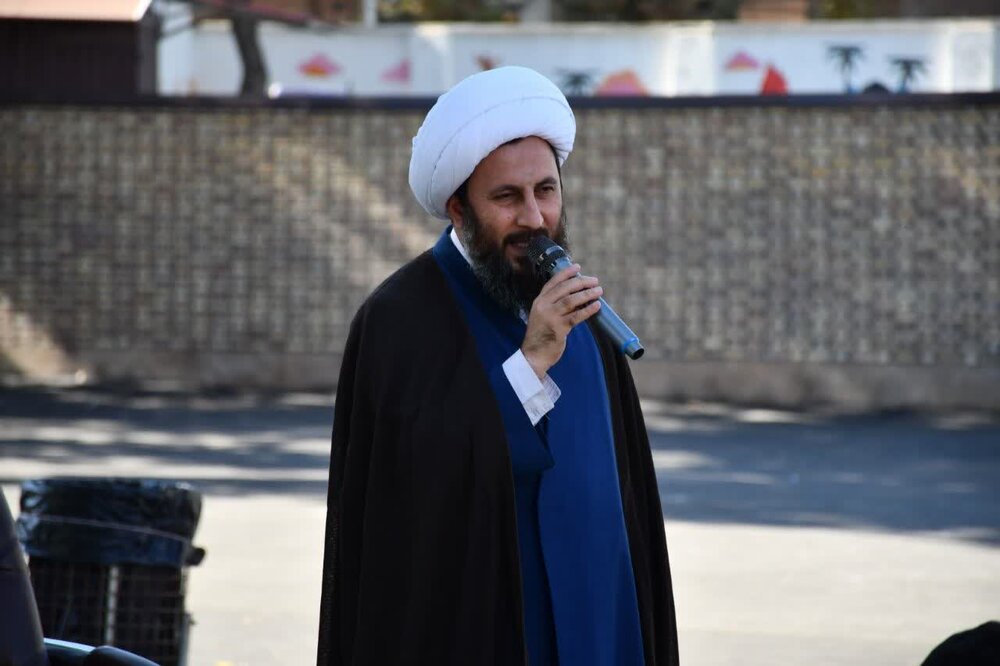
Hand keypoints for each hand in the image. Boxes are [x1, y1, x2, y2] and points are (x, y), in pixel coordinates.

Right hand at [521, 264, 602, 378]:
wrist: (534, 355)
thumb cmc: (541, 335)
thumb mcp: (543, 315)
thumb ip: (556, 305)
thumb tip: (578, 295)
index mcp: (539, 301)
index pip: (553, 282)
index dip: (566, 273)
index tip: (578, 267)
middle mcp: (543, 306)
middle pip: (565, 288)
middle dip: (581, 282)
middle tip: (595, 281)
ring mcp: (550, 317)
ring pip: (571, 300)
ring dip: (587, 294)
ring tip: (599, 291)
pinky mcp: (558, 328)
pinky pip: (576, 316)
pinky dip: (588, 310)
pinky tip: (597, 306)